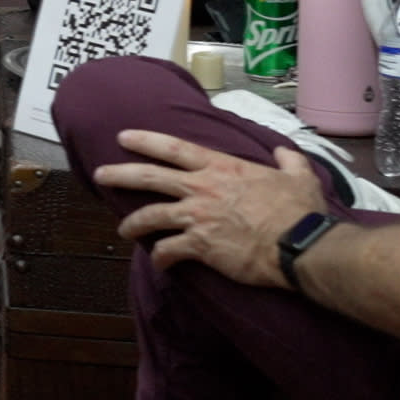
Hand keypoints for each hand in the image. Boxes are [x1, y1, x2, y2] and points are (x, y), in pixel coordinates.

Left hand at [91, 128, 327, 287]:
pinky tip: (159, 262)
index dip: (146, 141)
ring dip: (133, 223)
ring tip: (123, 229)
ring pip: (150, 215)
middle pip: (149, 177)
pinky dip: (161, 257)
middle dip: (120, 174)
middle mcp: (202, 188)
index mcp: (221, 168)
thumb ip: (288, 161)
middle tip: (100, 174)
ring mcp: (197, 216)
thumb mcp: (299, 176)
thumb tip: (285, 153)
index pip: (174, 148)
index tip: (124, 137)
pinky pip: (168, 250)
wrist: (298, 244)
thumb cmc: (299, 211)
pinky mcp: (198, 245)